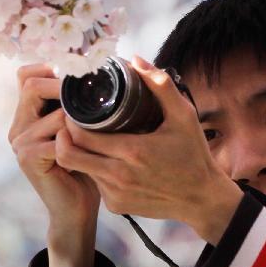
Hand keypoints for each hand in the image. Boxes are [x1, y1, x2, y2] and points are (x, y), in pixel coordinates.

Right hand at [8, 64, 100, 233]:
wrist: (75, 209)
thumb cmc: (83, 167)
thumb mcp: (78, 130)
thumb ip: (76, 106)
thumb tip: (96, 73)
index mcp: (27, 115)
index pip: (25, 75)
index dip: (48, 69)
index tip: (77, 74)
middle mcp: (18, 126)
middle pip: (31, 85)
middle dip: (64, 86)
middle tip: (91, 96)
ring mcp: (20, 142)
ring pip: (53, 113)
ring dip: (80, 119)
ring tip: (98, 130)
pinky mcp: (28, 158)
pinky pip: (57, 137)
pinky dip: (77, 140)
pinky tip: (90, 148)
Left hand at [55, 55, 242, 244]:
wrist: (202, 198)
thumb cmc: (194, 154)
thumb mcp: (183, 115)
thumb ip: (160, 85)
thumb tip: (135, 59)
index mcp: (132, 151)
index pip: (80, 136)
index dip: (69, 121)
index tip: (72, 110)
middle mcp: (119, 176)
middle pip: (68, 155)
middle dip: (63, 137)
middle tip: (70, 124)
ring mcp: (116, 194)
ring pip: (80, 170)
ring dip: (80, 154)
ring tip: (90, 139)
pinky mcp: (117, 206)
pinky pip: (95, 184)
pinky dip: (96, 171)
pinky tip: (108, 161)